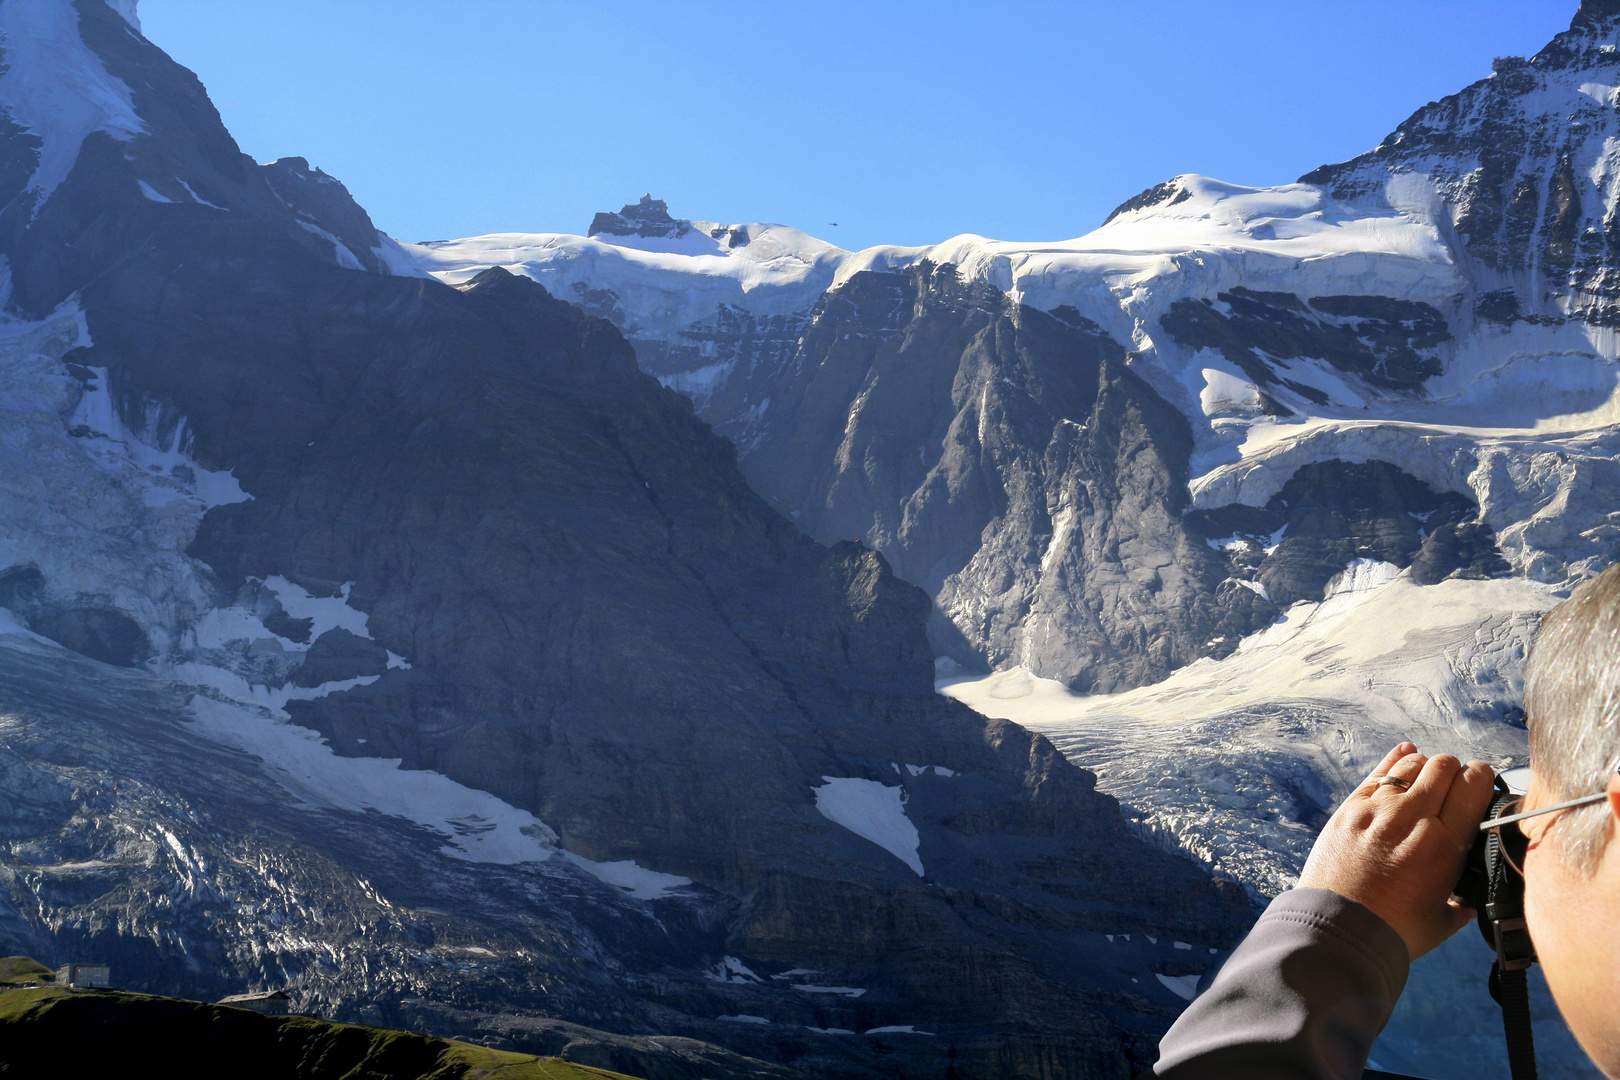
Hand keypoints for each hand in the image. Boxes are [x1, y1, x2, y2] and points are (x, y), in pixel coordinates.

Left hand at [1298, 742, 1496, 959]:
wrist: (1339, 929)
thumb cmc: (1394, 930)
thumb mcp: (1444, 920)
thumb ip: (1464, 901)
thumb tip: (1473, 897)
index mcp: (1444, 844)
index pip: (1473, 786)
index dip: (1481, 779)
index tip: (1481, 785)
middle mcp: (1413, 817)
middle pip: (1444, 766)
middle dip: (1455, 770)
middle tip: (1455, 784)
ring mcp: (1378, 809)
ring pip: (1412, 764)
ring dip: (1426, 767)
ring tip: (1429, 780)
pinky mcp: (1350, 808)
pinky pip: (1378, 771)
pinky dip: (1396, 759)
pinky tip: (1407, 753)